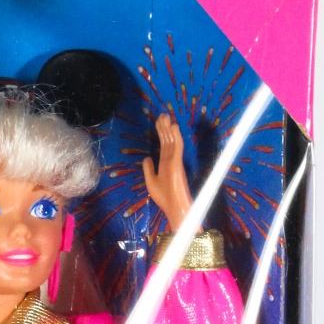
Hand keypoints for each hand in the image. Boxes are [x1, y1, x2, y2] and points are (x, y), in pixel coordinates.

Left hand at [142, 114, 192, 232]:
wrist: (174, 208)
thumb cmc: (164, 197)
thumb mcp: (151, 181)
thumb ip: (148, 169)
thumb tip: (147, 157)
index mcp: (165, 163)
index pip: (163, 144)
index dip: (161, 133)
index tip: (159, 122)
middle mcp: (171, 160)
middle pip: (167, 140)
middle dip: (164, 127)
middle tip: (162, 114)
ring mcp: (175, 161)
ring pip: (171, 141)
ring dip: (169, 128)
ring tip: (166, 116)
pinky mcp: (177, 163)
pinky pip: (176, 147)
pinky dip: (175, 136)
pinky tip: (174, 127)